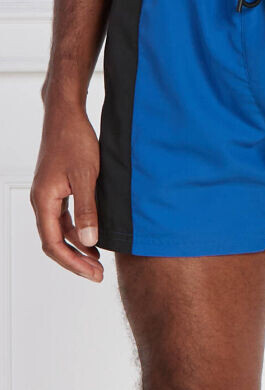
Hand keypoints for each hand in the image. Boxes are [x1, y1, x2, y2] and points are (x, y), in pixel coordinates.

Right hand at [30, 105, 103, 281]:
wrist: (66, 115)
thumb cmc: (75, 140)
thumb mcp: (86, 177)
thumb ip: (88, 210)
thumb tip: (88, 241)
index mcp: (44, 201)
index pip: (53, 244)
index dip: (73, 263)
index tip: (93, 274)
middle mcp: (42, 201)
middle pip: (54, 241)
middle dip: (75, 260)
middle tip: (98, 274)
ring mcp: (49, 195)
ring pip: (59, 231)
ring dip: (77, 247)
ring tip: (97, 261)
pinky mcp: (58, 188)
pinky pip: (64, 218)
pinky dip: (78, 231)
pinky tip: (93, 237)